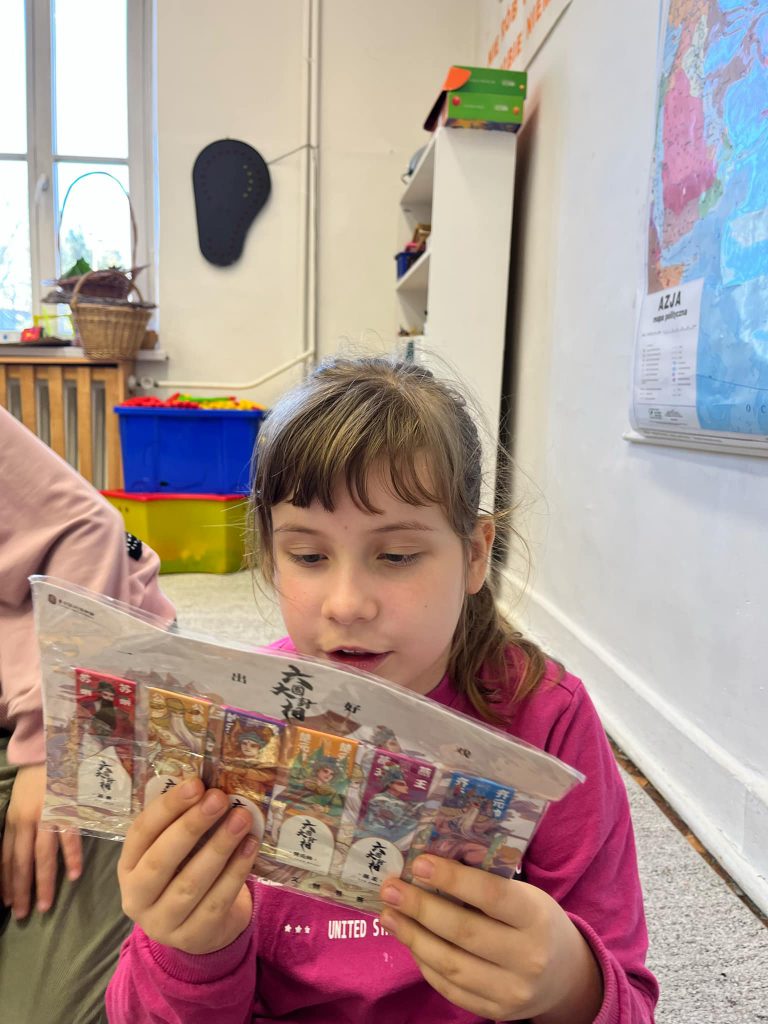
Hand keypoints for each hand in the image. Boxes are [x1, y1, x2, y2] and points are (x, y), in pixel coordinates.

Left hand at [1, 763, 82, 918]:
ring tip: (44, 905)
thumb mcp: (19, 803)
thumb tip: (16, 855)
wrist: (55, 748)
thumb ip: (19, 826)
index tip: (6, 903)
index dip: (5, 882)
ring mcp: (48, 815)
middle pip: (21, 862)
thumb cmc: (38, 778)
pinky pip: (70, 837)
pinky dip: (71, 857)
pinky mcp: (68, 809)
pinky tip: (74, 875)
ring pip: (43, 856)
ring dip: (43, 883)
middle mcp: (27, 821)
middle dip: (21, 890)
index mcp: (13, 820)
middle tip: (23, 914)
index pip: (5, 858)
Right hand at [118, 779, 257, 953]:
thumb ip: (183, 822)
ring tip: (241, 818)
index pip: (141, 833)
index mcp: (128, 867)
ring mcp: (163, 923)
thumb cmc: (186, 872)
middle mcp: (136, 898)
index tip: (196, 784)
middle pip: (161, 860)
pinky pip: (217, 902)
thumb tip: (209, 786)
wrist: (201, 928)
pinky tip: (250, 846)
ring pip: (190, 883)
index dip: (168, 807)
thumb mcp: (176, 850)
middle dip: (192, 826)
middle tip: (218, 798)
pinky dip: (236, 872)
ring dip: (219, 847)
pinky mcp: (193, 937)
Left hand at [379, 856, 602, 1023]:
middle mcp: (527, 957)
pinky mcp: (494, 1011)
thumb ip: (485, 883)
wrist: (565, 976)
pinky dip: (424, 962)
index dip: (452, 879)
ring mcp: (511, 990)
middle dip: (420, 907)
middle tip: (391, 888)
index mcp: (536, 917)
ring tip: (388, 914)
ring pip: (450, 963)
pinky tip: (410, 940)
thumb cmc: (536, 921)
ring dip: (413, 936)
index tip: (419, 863)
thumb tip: (430, 865)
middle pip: (463, 931)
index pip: (490, 895)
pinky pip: (449, 987)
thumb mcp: (525, 894)